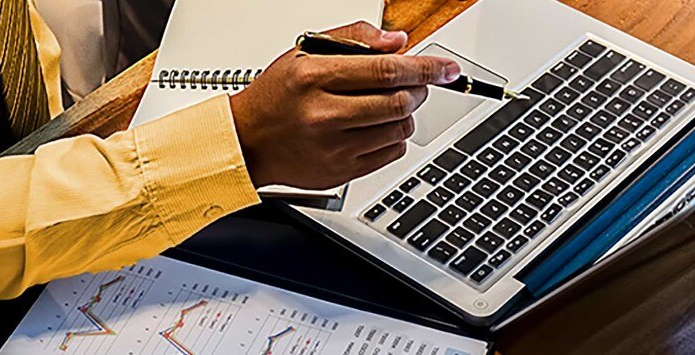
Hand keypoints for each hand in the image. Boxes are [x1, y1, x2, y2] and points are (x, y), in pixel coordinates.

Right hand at [230, 21, 460, 189]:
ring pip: (399, 129)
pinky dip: (394, 137)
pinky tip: (375, 127)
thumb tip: (398, 43)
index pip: (385, 70)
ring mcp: (333, 148)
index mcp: (315, 78)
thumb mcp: (306, 52)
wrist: (248, 141)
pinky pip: (390, 153)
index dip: (424, 68)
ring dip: (406, 114)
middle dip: (419, 90)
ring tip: (389, 105)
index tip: (446, 68)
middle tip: (415, 84)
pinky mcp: (341, 172)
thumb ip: (355, 39)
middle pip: (398, 102)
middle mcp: (324, 114)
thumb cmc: (277, 95)